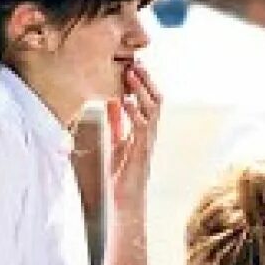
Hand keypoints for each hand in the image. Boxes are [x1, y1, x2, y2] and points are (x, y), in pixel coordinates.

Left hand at [105, 58, 161, 209]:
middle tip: (135, 62)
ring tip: (132, 74)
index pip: (146, 100)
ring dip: (142, 90)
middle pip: (155, 99)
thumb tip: (110, 101)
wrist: (122, 203)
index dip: (140, 83)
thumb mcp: (113, 142)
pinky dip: (134, 111)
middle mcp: (148, 133)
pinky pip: (142, 125)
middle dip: (146, 80)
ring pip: (152, 108)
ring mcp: (147, 141)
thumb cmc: (118, 176)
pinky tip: (124, 100)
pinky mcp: (142, 150)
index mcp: (142, 130)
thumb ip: (115, 122)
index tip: (130, 65)